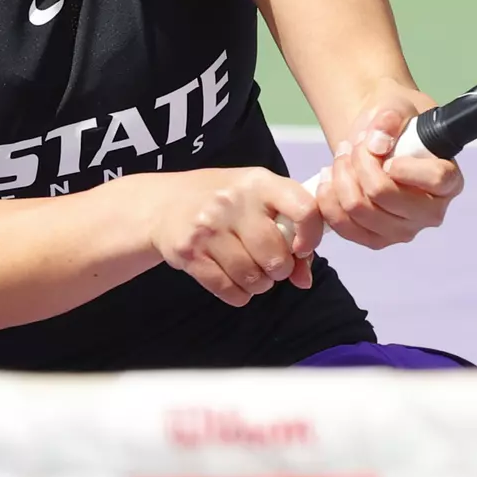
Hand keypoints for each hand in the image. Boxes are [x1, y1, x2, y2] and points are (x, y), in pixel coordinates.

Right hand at [149, 168, 323, 305]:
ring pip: (252, 277)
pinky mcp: (189, 252)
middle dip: (280, 269)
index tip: (302, 248)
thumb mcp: (259, 201)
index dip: (311, 235)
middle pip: (275, 255)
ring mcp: (208, 227)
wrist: (164, 203)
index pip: (303, 208)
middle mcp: (234, 201)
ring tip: (254, 273)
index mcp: (260, 182)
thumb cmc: (224, 201)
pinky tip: (234, 280)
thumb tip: (304, 279)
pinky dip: (238, 294)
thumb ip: (289, 232)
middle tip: (272, 264)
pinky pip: (228, 289)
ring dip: (259, 284)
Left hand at [317, 83, 463, 249]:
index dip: (408, 167)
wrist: (376, 140)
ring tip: (342, 156)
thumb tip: (378, 141)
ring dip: (341, 177)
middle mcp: (431, 212)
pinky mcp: (376, 240)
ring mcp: (403, 230)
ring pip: (359, 209)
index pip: (436, 179)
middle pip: (386, 196)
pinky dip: (328, 199)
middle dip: (361, 162)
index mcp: (449, 180)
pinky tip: (329, 177)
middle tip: (355, 144)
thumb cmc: (396, 124)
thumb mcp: (397, 107)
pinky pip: (343, 226)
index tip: (388, 153)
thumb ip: (391, 118)